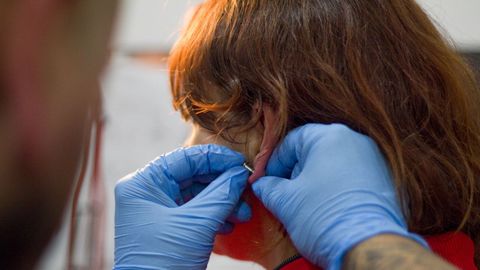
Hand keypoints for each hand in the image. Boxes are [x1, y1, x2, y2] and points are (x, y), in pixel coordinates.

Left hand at [114, 145, 250, 269]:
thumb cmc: (165, 262)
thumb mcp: (198, 223)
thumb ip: (222, 193)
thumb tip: (241, 173)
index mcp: (143, 183)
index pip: (184, 158)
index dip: (216, 159)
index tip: (241, 162)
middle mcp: (146, 192)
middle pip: (192, 176)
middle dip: (222, 185)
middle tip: (245, 190)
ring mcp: (155, 210)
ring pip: (196, 194)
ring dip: (222, 202)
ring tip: (243, 214)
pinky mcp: (166, 226)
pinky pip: (193, 211)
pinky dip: (213, 215)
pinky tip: (228, 225)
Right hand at [252, 124, 426, 269]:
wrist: (366, 247)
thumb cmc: (325, 218)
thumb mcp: (286, 201)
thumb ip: (269, 187)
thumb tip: (262, 185)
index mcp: (330, 136)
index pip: (292, 140)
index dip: (274, 161)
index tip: (266, 180)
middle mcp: (355, 141)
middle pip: (314, 150)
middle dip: (295, 171)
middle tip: (283, 193)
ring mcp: (373, 160)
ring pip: (334, 164)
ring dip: (315, 181)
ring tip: (305, 204)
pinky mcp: (385, 181)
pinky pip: (351, 177)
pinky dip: (336, 188)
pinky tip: (327, 208)